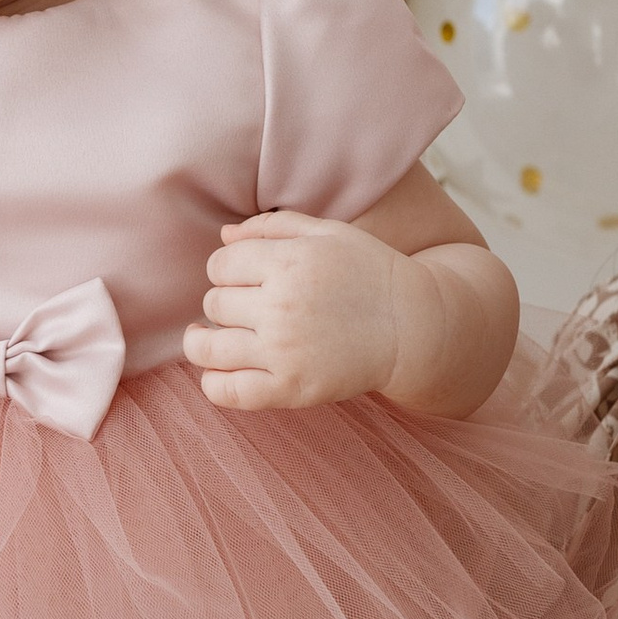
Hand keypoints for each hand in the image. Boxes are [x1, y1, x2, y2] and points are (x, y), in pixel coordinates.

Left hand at [182, 208, 421, 410]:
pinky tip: (221, 371)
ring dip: (202, 342)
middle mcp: (282, 305)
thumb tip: (223, 236)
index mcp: (289, 262)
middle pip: (214, 303)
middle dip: (224, 302)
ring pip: (208, 347)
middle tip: (246, 307)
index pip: (219, 265)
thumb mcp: (329, 233)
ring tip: (208, 338)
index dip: (226, 269)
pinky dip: (214, 383)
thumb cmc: (371, 273)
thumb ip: (274, 227)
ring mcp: (284, 351)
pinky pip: (227, 391)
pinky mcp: (291, 389)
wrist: (415, 327)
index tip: (243, 277)